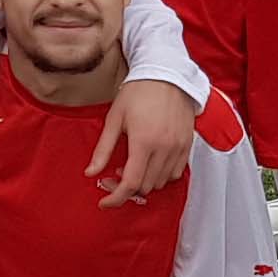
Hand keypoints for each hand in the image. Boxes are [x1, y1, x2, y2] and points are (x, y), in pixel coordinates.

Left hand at [90, 80, 196, 207]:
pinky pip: (175, 173)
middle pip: (145, 186)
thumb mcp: (114, 119)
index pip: (130, 183)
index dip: (115, 198)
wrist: (166, 74)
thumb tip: (90, 173)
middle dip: (126, 187)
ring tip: (132, 164)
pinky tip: (150, 162)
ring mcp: (178, 148)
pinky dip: (161, 175)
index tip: (104, 202)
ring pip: (160, 182)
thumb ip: (103, 150)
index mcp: (143, 142)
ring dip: (144, 181)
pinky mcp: (187, 146)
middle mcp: (164, 148)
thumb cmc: (137, 93)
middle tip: (114, 174)